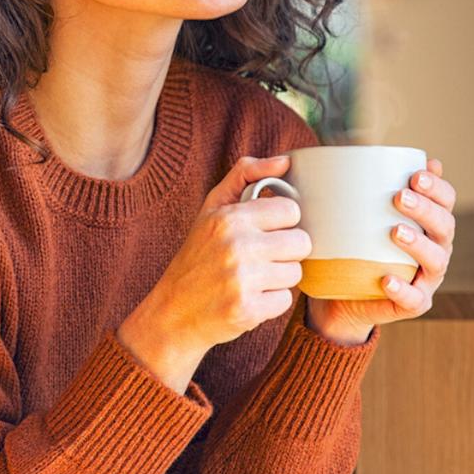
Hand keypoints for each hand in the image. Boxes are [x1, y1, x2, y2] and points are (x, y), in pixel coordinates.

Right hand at [117, 155, 310, 390]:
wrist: (172, 312)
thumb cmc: (198, 255)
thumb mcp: (212, 208)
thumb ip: (246, 175)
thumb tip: (285, 161)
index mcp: (230, 218)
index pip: (291, 211)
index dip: (282, 222)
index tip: (266, 231)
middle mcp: (237, 246)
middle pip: (301, 242)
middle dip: (286, 251)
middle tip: (262, 257)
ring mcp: (243, 280)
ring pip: (295, 272)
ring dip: (279, 277)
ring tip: (253, 278)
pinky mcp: (248, 310)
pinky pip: (285, 300)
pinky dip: (270, 302)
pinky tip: (249, 298)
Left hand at [305, 158, 455, 345]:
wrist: (344, 295)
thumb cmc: (356, 245)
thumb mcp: (359, 214)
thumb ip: (366, 187)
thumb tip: (360, 149)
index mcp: (430, 223)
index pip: (446, 200)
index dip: (437, 187)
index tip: (416, 175)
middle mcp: (436, 248)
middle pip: (445, 226)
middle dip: (426, 209)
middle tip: (399, 197)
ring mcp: (427, 278)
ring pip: (436, 260)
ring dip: (418, 244)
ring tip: (395, 231)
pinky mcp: (413, 303)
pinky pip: (414, 299)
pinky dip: (403, 289)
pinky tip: (387, 279)